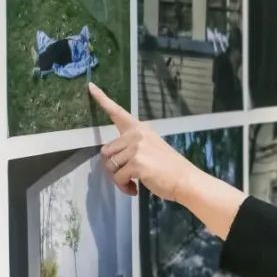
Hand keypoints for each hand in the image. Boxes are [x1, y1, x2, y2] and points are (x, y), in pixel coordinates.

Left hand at [89, 83, 197, 200]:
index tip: (91, 87)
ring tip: (132, 183)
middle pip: (106, 151)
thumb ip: (132, 146)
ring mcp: (136, 149)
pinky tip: (135, 189)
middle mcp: (137, 135)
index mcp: (140, 129)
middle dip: (113, 167)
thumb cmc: (169, 168)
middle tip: (127, 176)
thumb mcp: (152, 147)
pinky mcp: (137, 164)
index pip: (117, 112)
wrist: (186, 180)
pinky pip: (118, 178)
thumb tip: (110, 159)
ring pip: (110, 166)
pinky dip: (124, 187)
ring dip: (118, 179)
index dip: (102, 99)